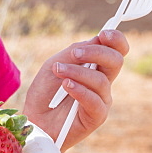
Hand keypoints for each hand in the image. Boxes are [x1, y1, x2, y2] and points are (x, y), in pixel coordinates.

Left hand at [21, 30, 128, 150]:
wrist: (35, 119)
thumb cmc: (45, 92)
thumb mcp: (54, 65)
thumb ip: (73, 54)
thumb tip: (97, 40)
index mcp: (96, 66)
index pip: (117, 50)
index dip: (116, 39)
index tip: (104, 34)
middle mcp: (103, 81)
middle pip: (116, 61)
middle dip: (95, 52)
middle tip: (74, 53)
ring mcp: (102, 99)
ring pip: (101, 80)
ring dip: (78, 72)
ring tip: (59, 72)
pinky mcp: (97, 116)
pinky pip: (95, 101)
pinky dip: (80, 90)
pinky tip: (66, 85)